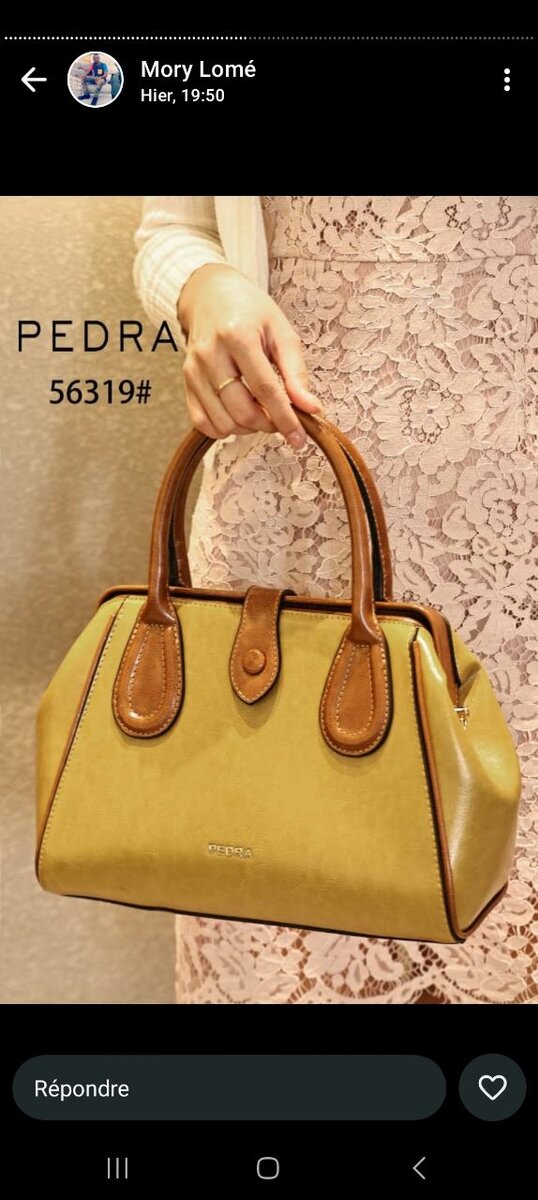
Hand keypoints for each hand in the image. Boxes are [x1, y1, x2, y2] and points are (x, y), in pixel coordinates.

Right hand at [178, 263, 321, 447]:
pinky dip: (223, 428)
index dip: (285, 418)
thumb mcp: (281, 332)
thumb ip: (296, 372)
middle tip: (281, 419)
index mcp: (239, 336)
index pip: (265, 389)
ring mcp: (194, 370)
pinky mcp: (186, 381)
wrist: (210, 295)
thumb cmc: (250, 312)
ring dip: (248, 428)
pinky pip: (202, 422)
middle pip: (242, 410)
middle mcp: (211, 354)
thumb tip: (311, 409)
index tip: (299, 438)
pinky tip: (237, 415)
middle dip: (268, 424)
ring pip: (223, 422)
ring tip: (260, 413)